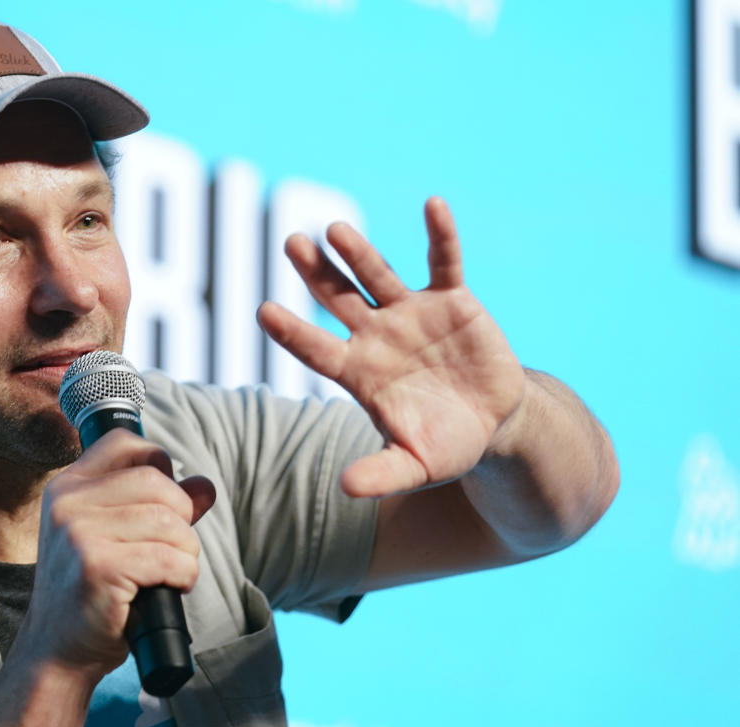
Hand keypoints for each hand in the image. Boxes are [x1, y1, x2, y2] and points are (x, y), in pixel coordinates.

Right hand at [23, 430, 215, 675]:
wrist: (58, 652)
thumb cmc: (92, 594)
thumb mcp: (118, 540)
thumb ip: (160, 507)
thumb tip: (205, 485)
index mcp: (67, 488)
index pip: (123, 443)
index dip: (158, 463)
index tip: (164, 500)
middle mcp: (67, 503)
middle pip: (157, 482)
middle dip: (181, 518)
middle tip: (173, 550)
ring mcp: (79, 534)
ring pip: (169, 521)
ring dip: (186, 552)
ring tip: (170, 573)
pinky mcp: (97, 567)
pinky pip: (169, 558)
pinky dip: (183, 575)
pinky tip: (169, 588)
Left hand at [257, 197, 524, 498]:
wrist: (493, 423)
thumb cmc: (445, 446)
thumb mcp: (415, 466)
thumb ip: (382, 474)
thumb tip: (346, 489)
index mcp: (358, 372)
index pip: (316, 348)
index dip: (292, 331)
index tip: (263, 312)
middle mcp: (376, 335)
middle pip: (337, 299)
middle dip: (314, 273)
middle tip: (290, 242)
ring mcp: (411, 313)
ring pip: (379, 275)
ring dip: (360, 252)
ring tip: (336, 229)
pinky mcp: (452, 300)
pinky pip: (444, 261)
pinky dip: (441, 235)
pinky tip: (432, 205)